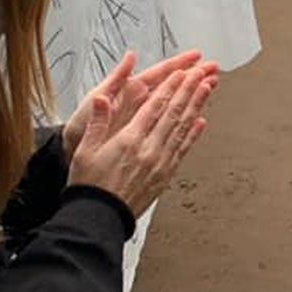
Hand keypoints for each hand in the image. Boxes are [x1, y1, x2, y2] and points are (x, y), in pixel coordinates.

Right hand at [66, 65, 217, 217]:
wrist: (99, 218)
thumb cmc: (90, 186)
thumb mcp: (85, 151)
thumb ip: (97, 122)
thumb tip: (101, 99)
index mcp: (129, 140)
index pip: (154, 106)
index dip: (169, 86)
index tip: (181, 72)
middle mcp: (149, 149)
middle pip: (173, 113)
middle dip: (189, 89)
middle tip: (201, 72)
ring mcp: (160, 163)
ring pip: (182, 128)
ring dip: (196, 106)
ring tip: (207, 88)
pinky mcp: (165, 175)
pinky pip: (183, 150)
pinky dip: (193, 134)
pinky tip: (201, 122)